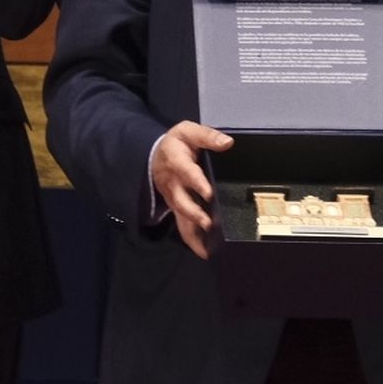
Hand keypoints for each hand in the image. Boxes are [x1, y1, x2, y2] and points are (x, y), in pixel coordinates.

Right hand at [152, 121, 233, 258]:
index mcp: (177, 162)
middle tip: (207, 223)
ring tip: (206, 246)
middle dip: (194, 213)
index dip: (196, 182)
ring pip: (181, 217)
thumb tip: (228, 142)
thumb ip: (207, 136)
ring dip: (193, 231)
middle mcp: (173, 184)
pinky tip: (204, 252)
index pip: (187, 172)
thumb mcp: (188, 131)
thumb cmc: (177, 143)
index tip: (208, 193)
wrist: (154, 155)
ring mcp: (173, 198)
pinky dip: (192, 240)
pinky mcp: (176, 208)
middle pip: (181, 201)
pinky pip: (182, 225)